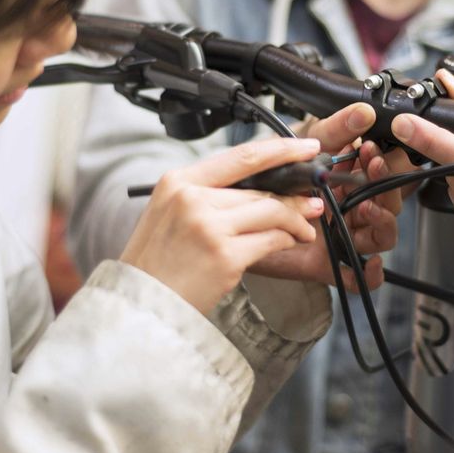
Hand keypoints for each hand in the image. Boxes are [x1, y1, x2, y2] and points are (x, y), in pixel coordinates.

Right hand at [123, 137, 325, 313]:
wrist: (140, 305)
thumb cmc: (157, 263)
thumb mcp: (170, 213)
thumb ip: (208, 195)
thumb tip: (261, 189)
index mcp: (178, 181)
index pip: (240, 156)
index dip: (280, 149)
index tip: (304, 147)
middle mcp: (192, 198)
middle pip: (260, 189)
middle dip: (293, 197)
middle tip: (312, 203)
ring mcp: (209, 226)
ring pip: (271, 212)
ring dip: (296, 220)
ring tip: (306, 229)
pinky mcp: (225, 256)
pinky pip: (270, 240)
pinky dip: (286, 240)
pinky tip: (289, 243)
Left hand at [249, 103, 412, 290]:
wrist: (236, 215)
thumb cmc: (273, 180)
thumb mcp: (305, 149)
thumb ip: (336, 129)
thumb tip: (364, 111)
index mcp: (349, 182)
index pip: (382, 175)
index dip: (384, 163)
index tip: (372, 150)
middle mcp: (349, 210)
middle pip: (388, 205)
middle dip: (386, 187)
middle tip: (373, 170)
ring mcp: (341, 238)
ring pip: (381, 237)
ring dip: (383, 222)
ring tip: (368, 208)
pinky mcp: (328, 264)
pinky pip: (359, 278)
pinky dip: (371, 273)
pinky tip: (369, 261)